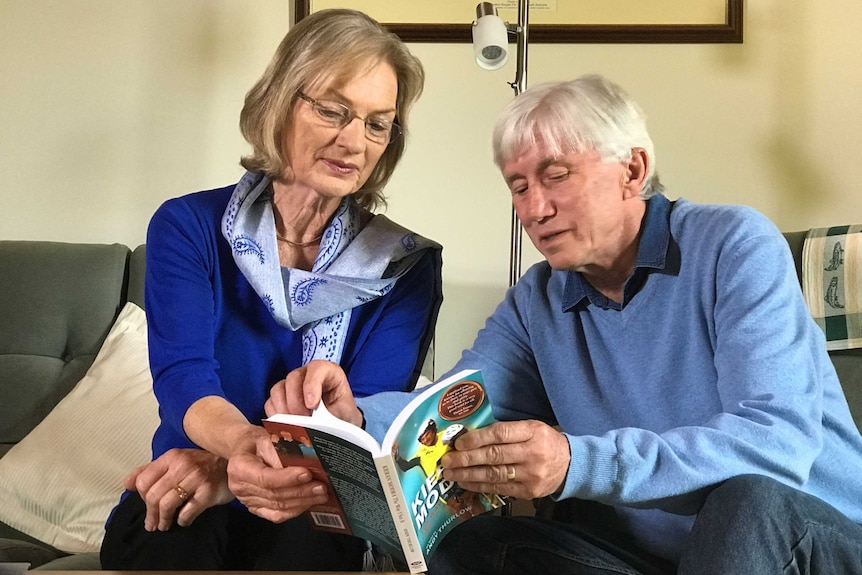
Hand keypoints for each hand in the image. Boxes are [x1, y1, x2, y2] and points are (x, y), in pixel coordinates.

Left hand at [124, 448, 232, 531]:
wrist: (231, 463)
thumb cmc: (201, 465)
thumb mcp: (175, 461)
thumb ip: (151, 470)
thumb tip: (127, 484)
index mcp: (172, 457)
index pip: (144, 481)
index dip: (141, 499)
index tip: (146, 508)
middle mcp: (183, 465)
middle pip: (154, 496)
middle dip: (151, 514)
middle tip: (152, 524)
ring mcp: (196, 478)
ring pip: (167, 505)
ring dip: (163, 520)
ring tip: (165, 525)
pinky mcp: (209, 492)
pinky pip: (187, 512)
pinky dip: (182, 520)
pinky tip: (183, 520)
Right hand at [227, 432, 329, 522]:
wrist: (244, 449)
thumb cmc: (256, 442)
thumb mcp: (266, 436)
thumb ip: (281, 449)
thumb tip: (304, 460)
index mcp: (240, 467)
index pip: (265, 478)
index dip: (287, 478)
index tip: (307, 474)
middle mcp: (240, 487)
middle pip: (274, 495)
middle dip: (301, 492)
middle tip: (321, 487)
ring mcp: (248, 501)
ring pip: (278, 507)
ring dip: (302, 502)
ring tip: (320, 495)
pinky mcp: (256, 508)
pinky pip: (276, 515)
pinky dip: (295, 510)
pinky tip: (309, 503)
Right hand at [265, 360, 361, 426]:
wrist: (339, 429)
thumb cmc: (344, 419)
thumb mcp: (347, 417)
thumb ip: (335, 417)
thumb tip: (319, 426)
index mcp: (329, 373)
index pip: (317, 368)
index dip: (312, 384)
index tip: (312, 405)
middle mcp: (308, 375)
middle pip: (293, 378)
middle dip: (295, 402)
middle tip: (302, 421)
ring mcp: (292, 385)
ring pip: (278, 389)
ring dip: (283, 410)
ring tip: (294, 426)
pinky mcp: (281, 398)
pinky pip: (270, 403)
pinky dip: (275, 416)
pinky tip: (285, 427)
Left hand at [439, 420, 569, 499]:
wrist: (571, 464)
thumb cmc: (545, 441)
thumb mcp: (531, 427)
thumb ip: (506, 431)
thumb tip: (472, 437)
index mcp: (532, 432)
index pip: (500, 434)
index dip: (477, 438)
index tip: (459, 443)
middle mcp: (531, 453)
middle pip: (494, 456)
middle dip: (466, 459)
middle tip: (448, 461)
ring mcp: (530, 475)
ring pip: (494, 475)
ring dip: (468, 475)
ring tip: (451, 474)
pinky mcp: (528, 491)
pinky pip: (499, 488)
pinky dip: (480, 486)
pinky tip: (466, 483)